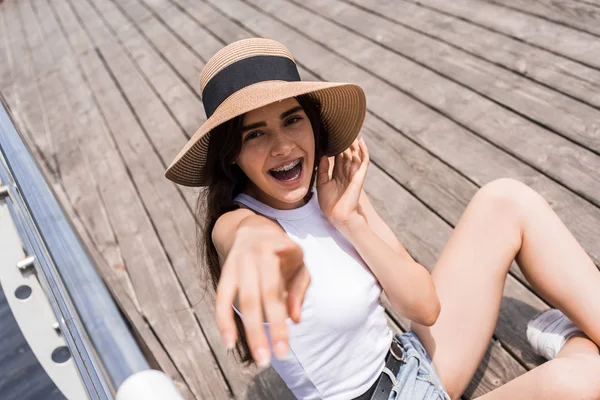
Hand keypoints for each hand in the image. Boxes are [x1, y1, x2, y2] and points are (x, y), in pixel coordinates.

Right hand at [215, 227, 309, 366]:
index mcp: (278, 249)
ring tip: (259, 359)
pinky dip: (224, 321)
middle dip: (269, 329)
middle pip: (262, 296)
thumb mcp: (299, 262)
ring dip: (250, 332)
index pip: (280, 289)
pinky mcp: (225, 273)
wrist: (253, 228)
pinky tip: (229, 343)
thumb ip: (299, 289)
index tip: (288, 338)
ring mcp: (238, 263)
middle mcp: (256, 255)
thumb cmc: (284, 251)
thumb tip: (295, 319)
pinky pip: (221, 299)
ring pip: (243, 301)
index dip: (283, 314)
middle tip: (276, 358)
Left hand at [316, 137, 369, 230]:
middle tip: (343, 129)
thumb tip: (323, 156)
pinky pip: (363, 161)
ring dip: (355, 144)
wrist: (338, 216)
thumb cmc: (329, 204)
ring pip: (356, 155)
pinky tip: (361, 142)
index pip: (338, 158)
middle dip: (346, 143)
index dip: (336, 148)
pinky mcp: (359, 176)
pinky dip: (363, 151)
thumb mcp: (321, 184)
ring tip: (353, 131)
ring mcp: (354, 174)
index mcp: (337, 175)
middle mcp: (346, 173)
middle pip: (347, 154)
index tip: (332, 137)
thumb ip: (322, 170)